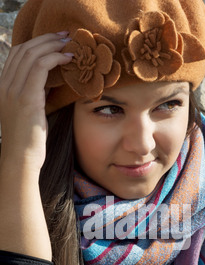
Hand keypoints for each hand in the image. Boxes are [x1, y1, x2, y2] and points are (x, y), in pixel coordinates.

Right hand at [0, 32, 72, 171]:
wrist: (21, 159)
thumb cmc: (28, 141)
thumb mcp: (30, 112)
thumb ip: (34, 95)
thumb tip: (47, 83)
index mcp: (3, 87)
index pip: (17, 55)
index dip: (37, 44)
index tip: (55, 41)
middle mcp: (4, 86)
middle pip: (24, 50)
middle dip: (46, 39)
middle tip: (65, 36)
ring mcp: (13, 91)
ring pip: (32, 55)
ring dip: (52, 45)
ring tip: (70, 44)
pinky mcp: (25, 98)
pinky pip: (40, 67)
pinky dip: (55, 58)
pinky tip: (68, 59)